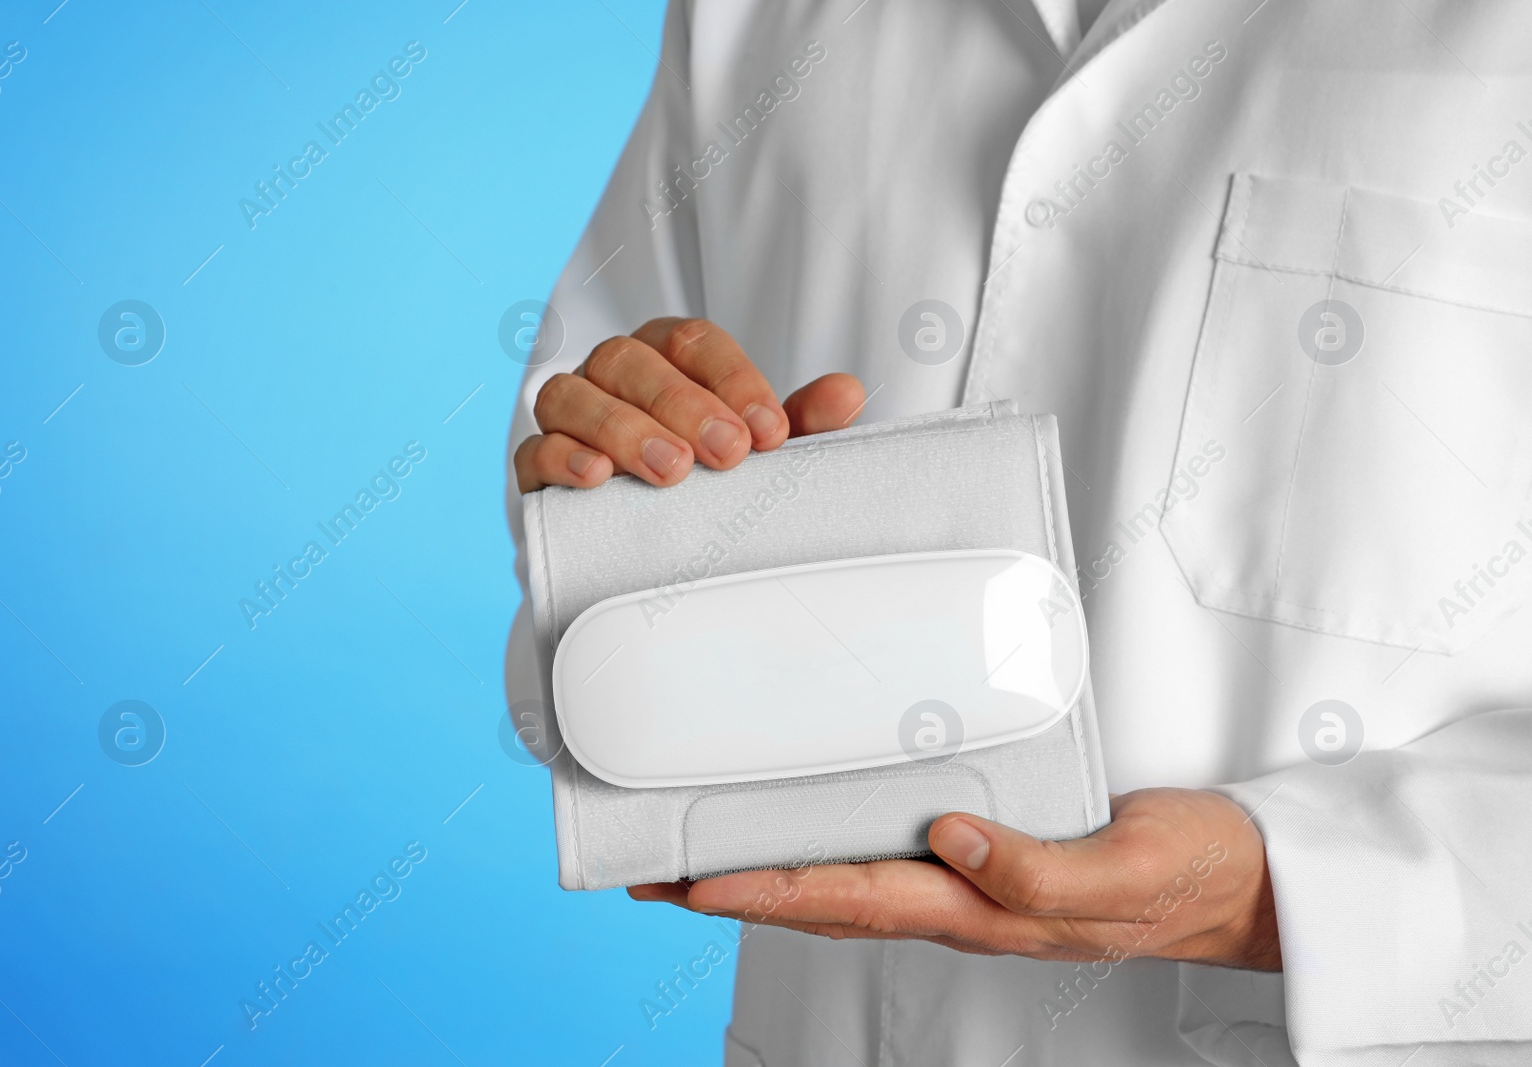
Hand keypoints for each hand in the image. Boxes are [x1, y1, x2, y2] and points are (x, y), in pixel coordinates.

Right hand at [515, 317, 864, 492]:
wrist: (647, 548)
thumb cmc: (710, 480)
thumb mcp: (762, 454)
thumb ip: (800, 423)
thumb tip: (847, 392)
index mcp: (669, 356)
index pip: (692, 341)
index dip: (733, 381)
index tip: (770, 435)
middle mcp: (613, 375)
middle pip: (631, 360)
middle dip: (681, 405)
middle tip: (728, 455)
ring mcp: (570, 416)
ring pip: (573, 395)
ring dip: (622, 428)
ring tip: (670, 472)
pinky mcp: (538, 466)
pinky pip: (534, 449)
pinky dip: (562, 457)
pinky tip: (597, 478)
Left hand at [629, 788, 1281, 971]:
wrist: (1234, 879)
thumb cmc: (1184, 875)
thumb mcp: (1122, 872)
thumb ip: (1036, 871)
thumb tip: (948, 837)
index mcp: (981, 907)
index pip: (850, 899)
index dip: (766, 891)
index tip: (690, 880)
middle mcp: (959, 897)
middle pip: (823, 898)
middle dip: (734, 888)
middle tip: (654, 870)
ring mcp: (967, 877)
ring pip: (845, 880)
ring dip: (767, 869)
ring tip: (698, 852)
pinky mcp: (984, 846)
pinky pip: (886, 851)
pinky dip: (826, 843)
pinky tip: (804, 825)